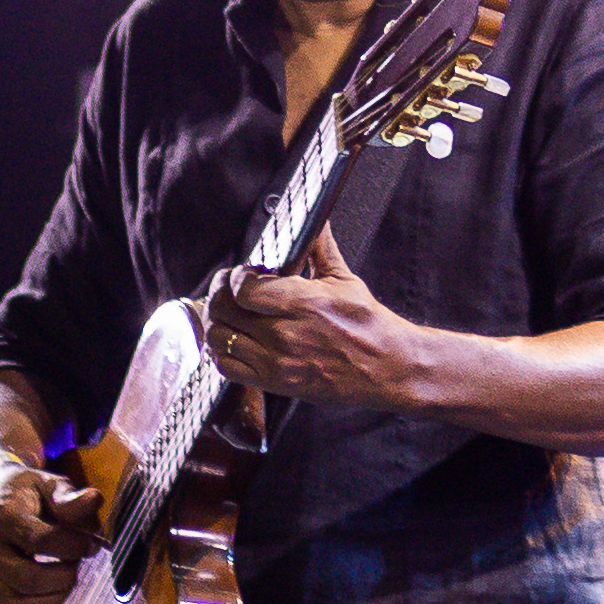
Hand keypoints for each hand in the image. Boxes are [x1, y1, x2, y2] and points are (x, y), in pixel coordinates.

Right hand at [0, 454, 103, 603]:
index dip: (72, 546)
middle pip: (26, 579)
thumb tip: (94, 499)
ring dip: (52, 602)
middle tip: (77, 565)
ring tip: (69, 583)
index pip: (39, 540)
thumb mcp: (46, 485)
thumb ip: (68, 496)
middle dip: (63, 577)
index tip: (92, 545)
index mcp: (1, 516)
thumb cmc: (25, 494)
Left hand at [203, 233, 424, 413]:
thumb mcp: (345, 280)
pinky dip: (220, 353)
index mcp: (304, 302)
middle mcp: (286, 334)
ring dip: (217, 323)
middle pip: (224, 311)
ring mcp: (278, 362)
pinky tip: (232, 341)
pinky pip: (228, 368)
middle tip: (225, 288)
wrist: (386, 368)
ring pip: (220, 339)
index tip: (239, 273)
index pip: (243, 287)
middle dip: (218, 294)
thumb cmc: (369, 325)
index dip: (233, 277)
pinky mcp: (275, 383)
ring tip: (227, 314)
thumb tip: (315, 219)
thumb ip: (320, 247)